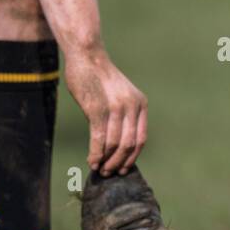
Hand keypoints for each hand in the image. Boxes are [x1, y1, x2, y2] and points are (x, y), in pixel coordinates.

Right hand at [63, 48, 147, 175]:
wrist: (87, 56)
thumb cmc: (100, 77)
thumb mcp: (121, 95)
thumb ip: (123, 115)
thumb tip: (116, 143)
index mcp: (141, 104)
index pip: (141, 139)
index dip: (132, 157)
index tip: (124, 167)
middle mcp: (132, 107)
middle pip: (129, 145)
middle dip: (119, 162)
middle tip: (110, 172)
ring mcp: (116, 109)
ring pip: (114, 144)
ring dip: (106, 160)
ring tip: (99, 168)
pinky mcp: (97, 110)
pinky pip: (99, 139)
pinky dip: (96, 154)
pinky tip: (91, 161)